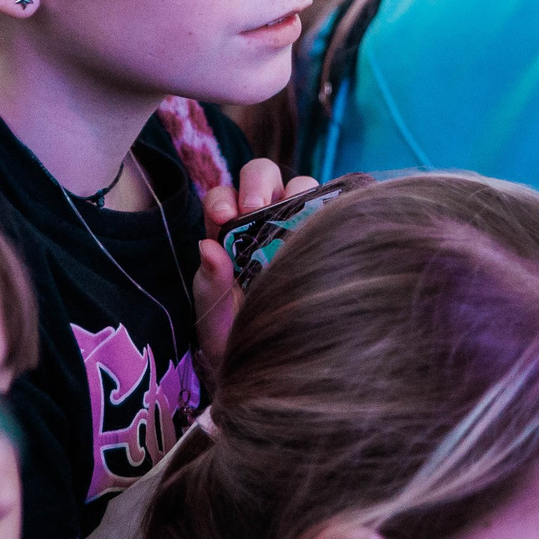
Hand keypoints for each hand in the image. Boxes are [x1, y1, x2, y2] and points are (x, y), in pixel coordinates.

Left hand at [192, 158, 317, 370]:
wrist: (266, 363)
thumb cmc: (233, 333)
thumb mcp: (214, 311)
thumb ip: (209, 280)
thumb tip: (207, 247)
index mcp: (227, 230)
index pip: (222, 195)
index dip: (223, 198)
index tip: (225, 217)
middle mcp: (261, 218)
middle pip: (262, 175)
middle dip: (259, 183)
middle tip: (256, 209)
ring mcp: (296, 223)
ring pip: (301, 186)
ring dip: (297, 193)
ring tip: (294, 220)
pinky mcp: (324, 233)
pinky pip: (331, 208)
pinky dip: (330, 207)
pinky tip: (327, 226)